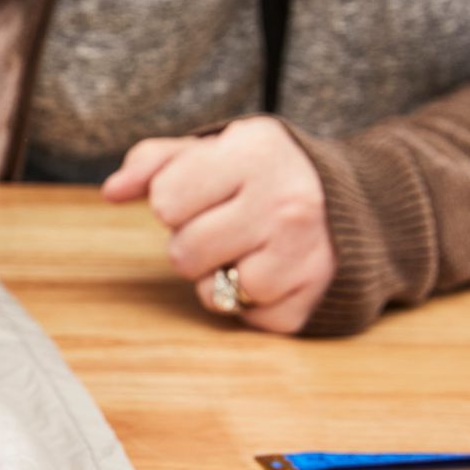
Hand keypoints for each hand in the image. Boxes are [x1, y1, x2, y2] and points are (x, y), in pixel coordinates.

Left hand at [101, 116, 336, 332]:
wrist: (357, 205)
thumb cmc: (265, 176)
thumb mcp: (217, 150)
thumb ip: (156, 162)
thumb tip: (112, 191)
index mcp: (257, 153)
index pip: (165, 200)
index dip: (173, 200)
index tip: (204, 194)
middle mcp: (285, 203)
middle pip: (183, 251)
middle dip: (192, 242)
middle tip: (225, 225)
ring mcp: (303, 255)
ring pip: (211, 292)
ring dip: (217, 276)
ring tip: (247, 248)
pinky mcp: (312, 298)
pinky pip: (245, 318)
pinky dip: (249, 303)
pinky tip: (271, 272)